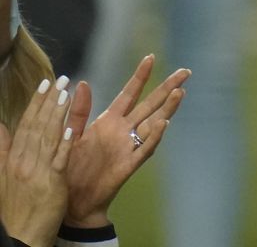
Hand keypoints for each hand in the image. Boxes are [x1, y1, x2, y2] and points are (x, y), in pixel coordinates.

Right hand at [0, 78, 73, 245]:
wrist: (22, 234)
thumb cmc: (17, 204)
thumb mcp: (4, 173)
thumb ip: (4, 148)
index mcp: (13, 158)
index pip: (25, 124)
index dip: (35, 103)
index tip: (45, 83)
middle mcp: (22, 161)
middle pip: (37, 126)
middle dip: (49, 101)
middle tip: (61, 79)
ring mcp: (37, 171)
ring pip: (48, 137)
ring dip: (58, 114)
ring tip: (67, 93)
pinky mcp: (52, 183)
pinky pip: (59, 159)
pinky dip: (65, 143)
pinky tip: (73, 127)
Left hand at [63, 55, 189, 228]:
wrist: (73, 200)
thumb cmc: (70, 168)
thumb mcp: (70, 135)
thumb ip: (78, 111)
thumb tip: (81, 82)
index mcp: (109, 121)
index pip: (129, 93)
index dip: (140, 76)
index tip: (150, 57)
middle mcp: (124, 130)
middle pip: (150, 104)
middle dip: (167, 87)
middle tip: (185, 71)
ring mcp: (129, 146)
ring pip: (154, 122)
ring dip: (167, 108)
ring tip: (180, 92)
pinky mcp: (129, 164)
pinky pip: (145, 148)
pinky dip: (155, 135)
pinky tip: (163, 123)